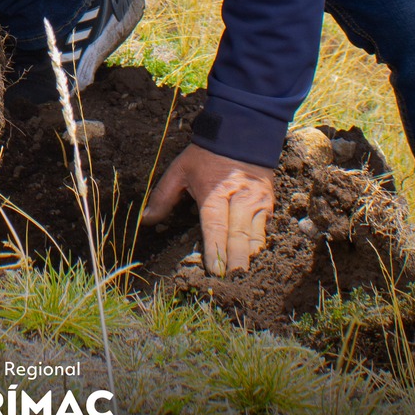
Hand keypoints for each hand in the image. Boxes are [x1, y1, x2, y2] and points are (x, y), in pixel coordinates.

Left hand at [141, 144, 275, 275]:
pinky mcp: (269, 204)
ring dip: (249, 258)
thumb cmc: (207, 154)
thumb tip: (145, 220)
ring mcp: (257, 202)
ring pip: (256, 236)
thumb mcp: (180, 170)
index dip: (216, 250)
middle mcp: (239, 199)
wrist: (243, 131)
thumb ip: (163, 196)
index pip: (216, 226)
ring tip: (243, 278)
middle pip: (239, 236)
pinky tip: (253, 261)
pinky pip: (265, 230)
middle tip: (233, 282)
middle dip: (236, 261)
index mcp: (215, 192)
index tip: (215, 271)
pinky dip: (259, 247)